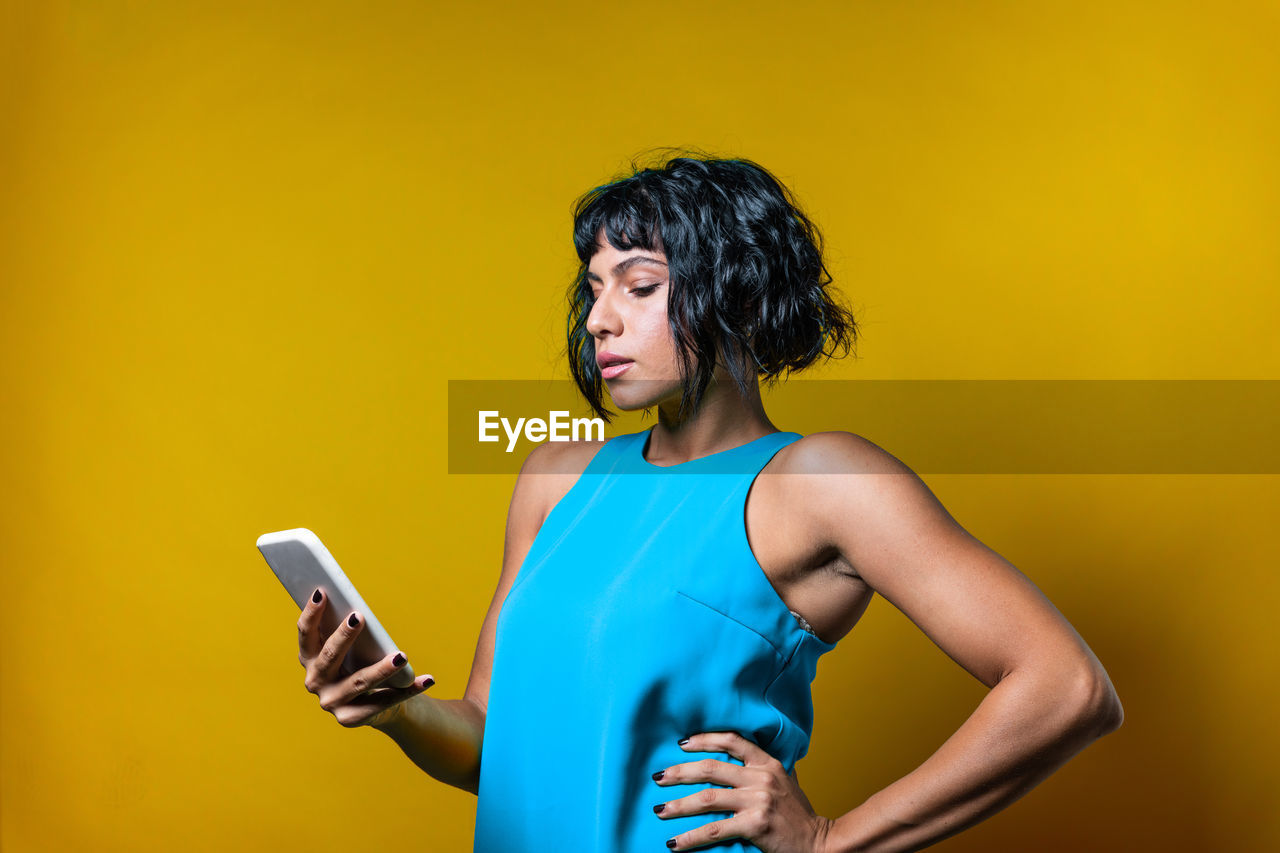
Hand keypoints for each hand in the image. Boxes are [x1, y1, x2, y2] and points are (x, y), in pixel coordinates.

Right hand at [297, 587, 433, 727]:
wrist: (377, 704)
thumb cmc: (362, 663)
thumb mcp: (352, 646)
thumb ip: (349, 629)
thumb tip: (357, 607)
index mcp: (310, 659)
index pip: (306, 635)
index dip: (311, 614)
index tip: (321, 591)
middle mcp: (315, 682)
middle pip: (329, 657)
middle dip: (343, 636)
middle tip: (359, 616)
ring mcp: (332, 702)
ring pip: (359, 682)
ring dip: (381, 669)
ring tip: (401, 656)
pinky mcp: (351, 718)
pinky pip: (384, 702)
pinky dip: (408, 690)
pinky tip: (427, 679)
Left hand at [652, 731, 833, 851]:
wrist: (820, 843)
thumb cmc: (799, 815)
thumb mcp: (785, 782)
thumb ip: (763, 769)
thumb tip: (738, 760)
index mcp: (768, 763)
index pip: (731, 741)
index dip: (704, 739)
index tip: (682, 743)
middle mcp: (762, 778)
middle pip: (711, 768)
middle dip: (680, 772)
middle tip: (658, 778)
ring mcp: (758, 801)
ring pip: (707, 798)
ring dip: (679, 805)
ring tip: (660, 810)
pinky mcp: (755, 825)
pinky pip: (714, 830)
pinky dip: (691, 837)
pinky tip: (675, 842)